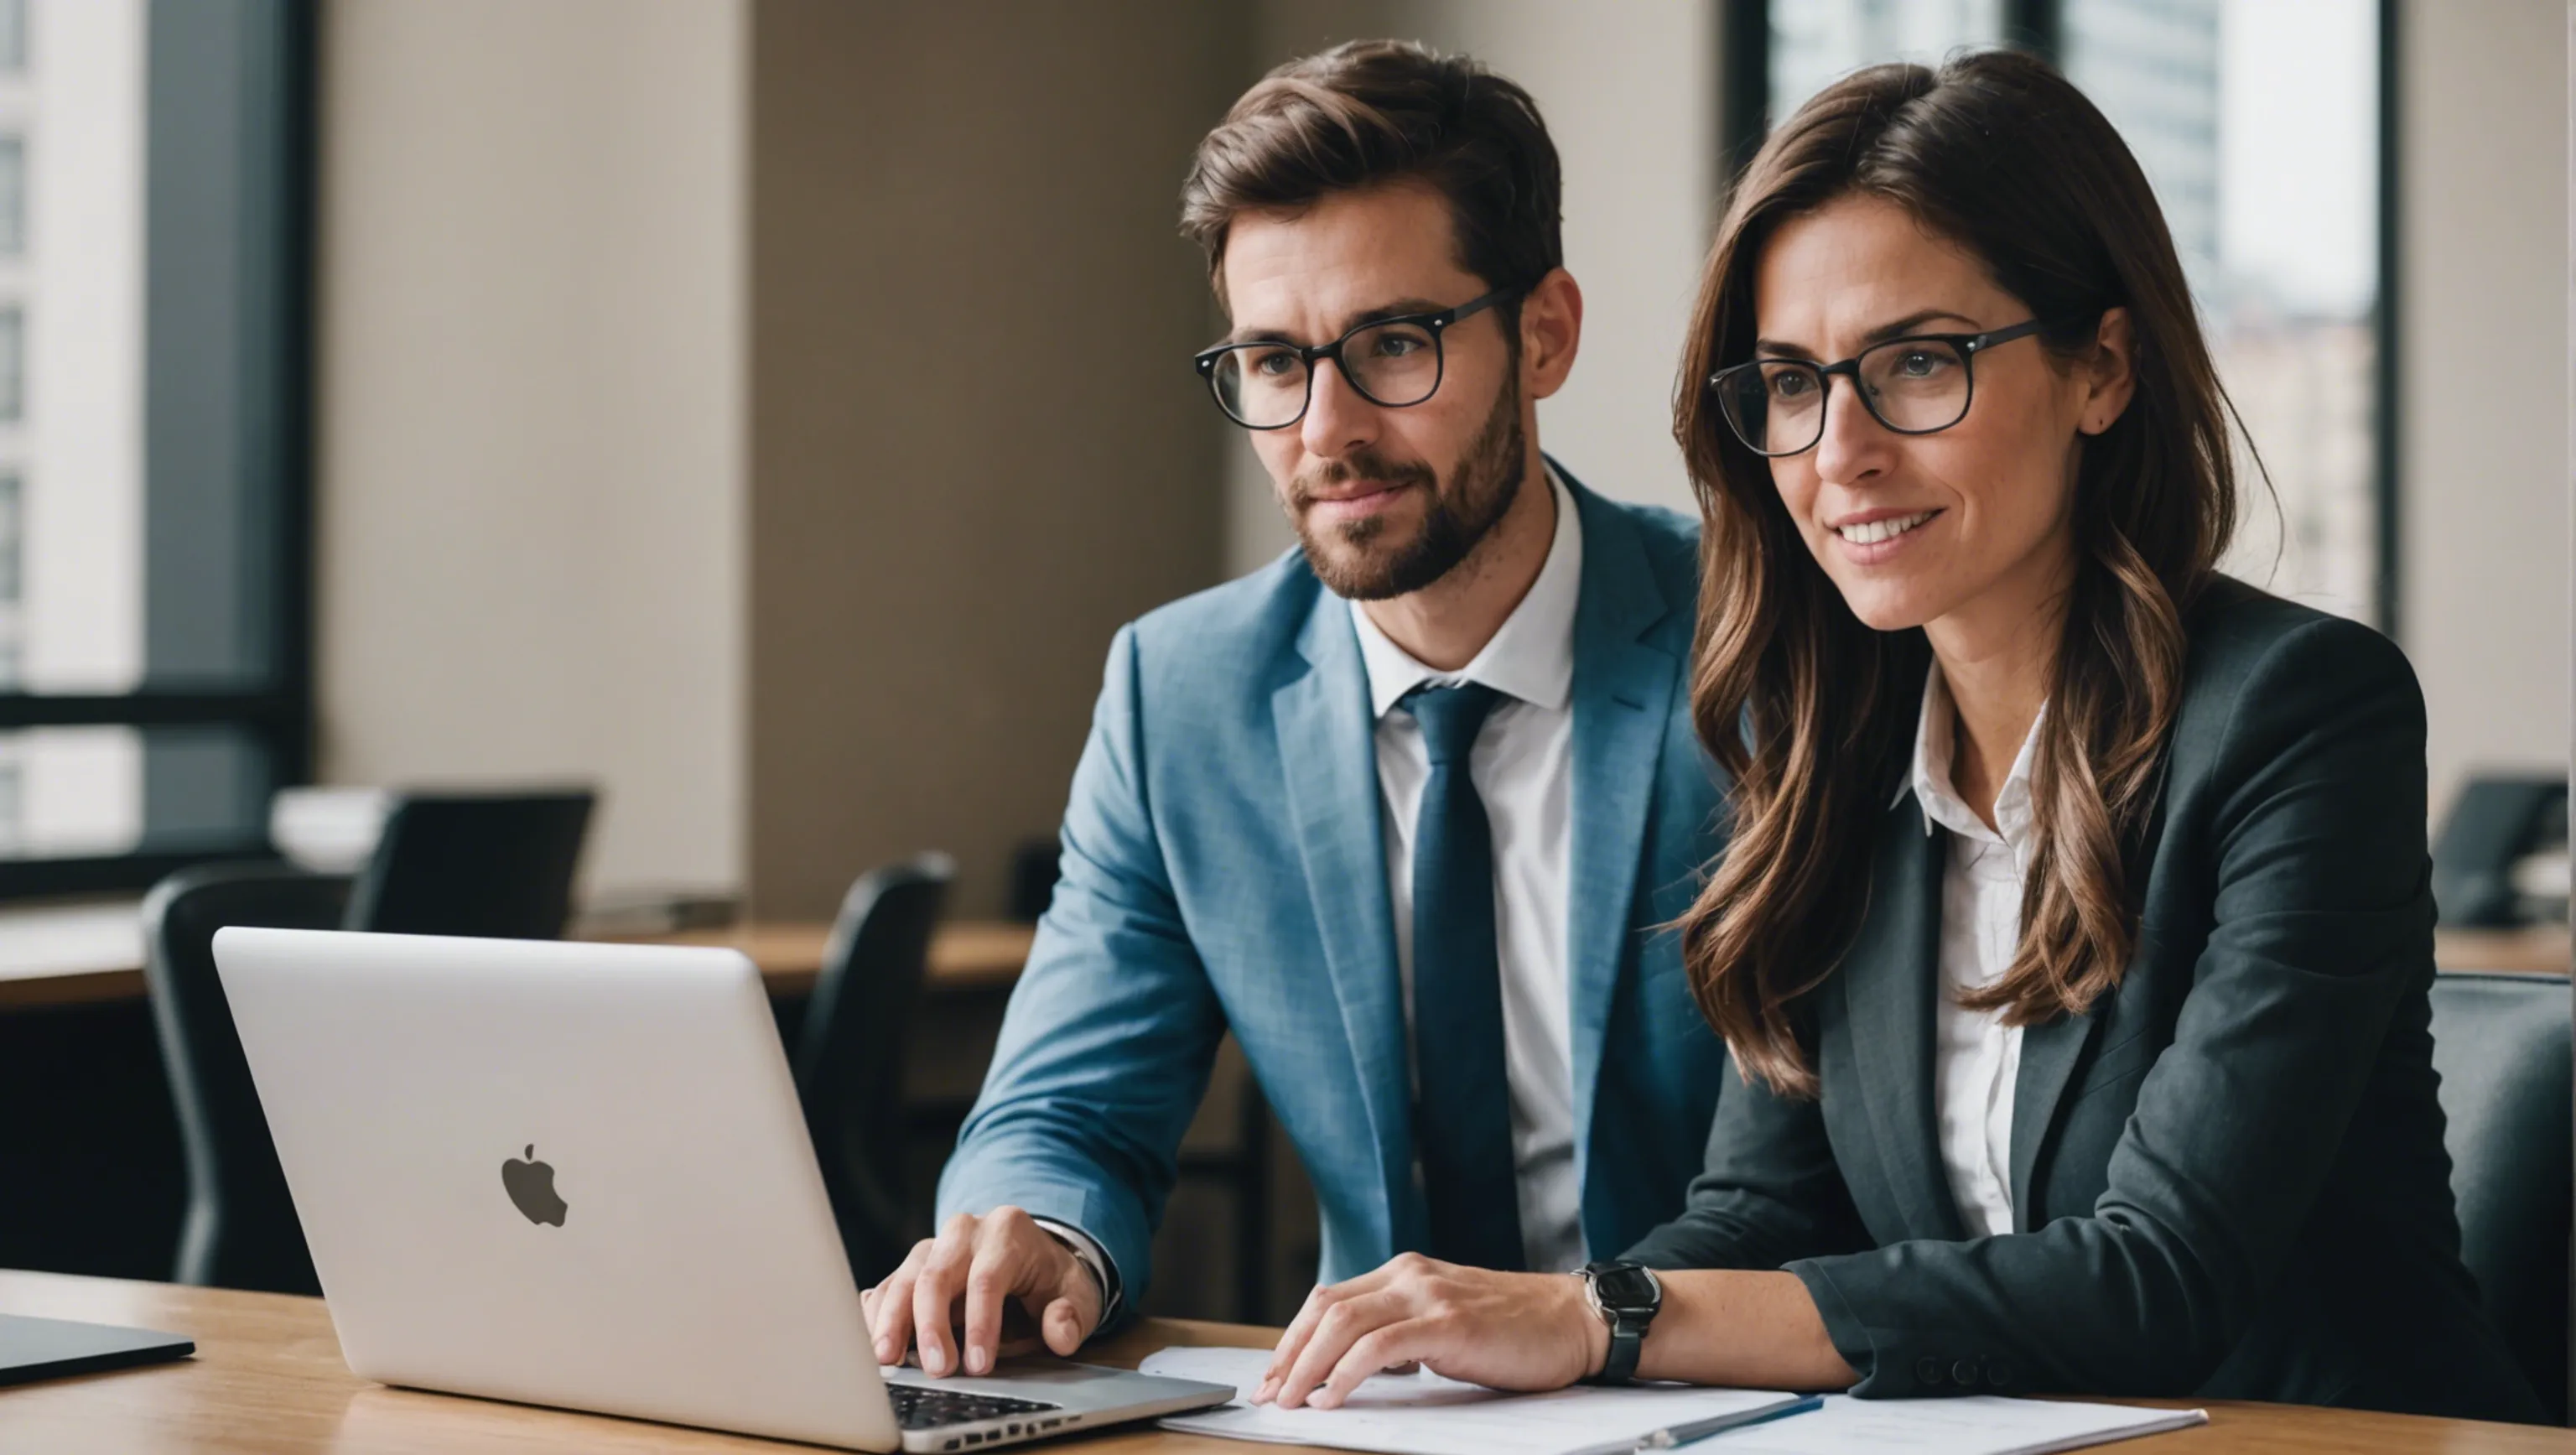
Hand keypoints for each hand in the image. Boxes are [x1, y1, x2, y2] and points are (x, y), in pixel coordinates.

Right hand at [862, 1207, 1102, 1376]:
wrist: (1033, 1260)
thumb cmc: (1052, 1282)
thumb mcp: (1078, 1295)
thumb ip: (1071, 1315)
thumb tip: (1061, 1334)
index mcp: (1008, 1232)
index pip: (987, 1278)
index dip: (981, 1323)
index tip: (979, 1365)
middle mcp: (965, 1231)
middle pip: (937, 1274)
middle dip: (931, 1325)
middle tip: (937, 1370)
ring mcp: (934, 1247)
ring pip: (905, 1278)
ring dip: (892, 1321)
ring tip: (887, 1360)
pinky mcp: (913, 1267)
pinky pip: (888, 1286)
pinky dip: (877, 1315)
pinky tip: (874, 1343)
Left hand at [1251, 1253, 1607, 1408]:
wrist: (1577, 1322)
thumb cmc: (1518, 1331)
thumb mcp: (1447, 1322)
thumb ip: (1403, 1334)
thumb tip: (1352, 1367)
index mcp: (1406, 1273)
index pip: (1330, 1300)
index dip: (1294, 1338)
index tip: (1275, 1375)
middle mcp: (1409, 1275)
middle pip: (1324, 1308)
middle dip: (1288, 1354)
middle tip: (1270, 1392)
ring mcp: (1427, 1296)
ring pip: (1341, 1324)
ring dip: (1306, 1366)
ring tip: (1290, 1400)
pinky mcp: (1447, 1323)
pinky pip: (1378, 1347)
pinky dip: (1345, 1374)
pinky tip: (1331, 1397)